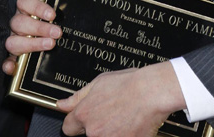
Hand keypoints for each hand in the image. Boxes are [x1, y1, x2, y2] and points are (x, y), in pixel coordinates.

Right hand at [2, 0, 61, 75]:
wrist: (42, 36)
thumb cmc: (48, 22)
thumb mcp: (50, 15)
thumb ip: (53, 15)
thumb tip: (69, 18)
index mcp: (24, 9)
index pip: (25, 2)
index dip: (38, 8)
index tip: (52, 15)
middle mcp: (17, 23)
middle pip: (20, 23)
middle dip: (40, 28)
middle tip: (57, 32)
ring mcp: (13, 39)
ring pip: (13, 41)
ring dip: (31, 44)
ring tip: (49, 45)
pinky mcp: (10, 55)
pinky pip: (5, 60)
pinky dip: (8, 64)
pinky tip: (13, 67)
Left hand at [57, 61, 185, 136]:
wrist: (152, 92)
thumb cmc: (129, 84)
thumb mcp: (99, 82)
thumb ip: (77, 97)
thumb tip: (61, 105)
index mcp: (84, 114)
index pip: (68, 128)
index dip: (76, 123)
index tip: (84, 120)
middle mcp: (93, 131)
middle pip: (88, 134)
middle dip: (97, 126)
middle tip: (112, 113)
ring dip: (111, 131)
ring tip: (123, 117)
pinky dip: (124, 134)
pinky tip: (130, 124)